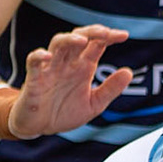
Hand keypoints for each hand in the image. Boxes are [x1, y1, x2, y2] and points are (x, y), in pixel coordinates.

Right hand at [7, 27, 132, 138]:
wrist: (40, 128)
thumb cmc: (64, 112)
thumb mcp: (94, 104)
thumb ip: (110, 89)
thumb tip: (129, 72)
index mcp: (83, 67)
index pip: (96, 44)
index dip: (109, 37)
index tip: (123, 35)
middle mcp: (67, 64)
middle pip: (78, 38)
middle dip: (92, 32)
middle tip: (105, 33)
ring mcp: (50, 69)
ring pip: (57, 44)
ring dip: (69, 40)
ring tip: (82, 41)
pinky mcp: (33, 79)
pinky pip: (33, 62)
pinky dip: (38, 56)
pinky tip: (47, 56)